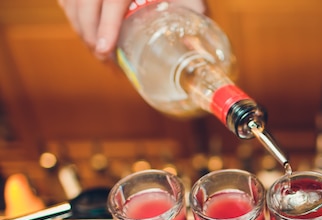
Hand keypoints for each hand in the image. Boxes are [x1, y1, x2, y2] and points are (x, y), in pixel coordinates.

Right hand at [58, 0, 205, 59]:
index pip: (110, 2)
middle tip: (105, 59)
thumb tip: (197, 42)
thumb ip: (190, 5)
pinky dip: (72, 15)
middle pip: (84, 6)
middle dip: (90, 36)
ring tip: (97, 50)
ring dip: (80, 29)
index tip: (105, 50)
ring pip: (71, 3)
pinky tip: (84, 29)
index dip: (106, 27)